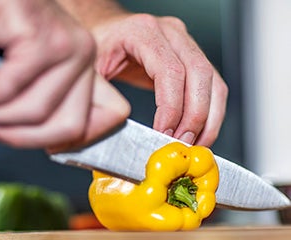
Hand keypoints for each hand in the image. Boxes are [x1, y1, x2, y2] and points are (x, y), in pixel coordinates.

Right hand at [0, 0, 129, 149]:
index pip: (107, 114)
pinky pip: (8, 90)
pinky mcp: (43, 40)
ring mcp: (68, 48)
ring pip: (36, 112)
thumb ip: (34, 101)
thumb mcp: (17, 70)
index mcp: (81, 63)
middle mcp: (83, 55)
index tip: (44, 147)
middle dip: (22, 137)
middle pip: (70, 126)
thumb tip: (34, 135)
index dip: (77, 138)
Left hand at [91, 13, 227, 146]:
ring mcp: (184, 43)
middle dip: (195, 116)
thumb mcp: (91, 67)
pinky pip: (212, 85)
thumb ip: (99, 94)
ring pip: (212, 82)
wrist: (106, 31)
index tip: (164, 133)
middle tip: (182, 143)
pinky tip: (198, 132)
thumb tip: (108, 127)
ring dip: (208, 118)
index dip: (172, 107)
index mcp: (143, 32)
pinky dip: (210, 112)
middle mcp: (170, 33)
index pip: (170, 71)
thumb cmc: (99, 47)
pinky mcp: (191, 57)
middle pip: (199, 75)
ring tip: (194, 144)